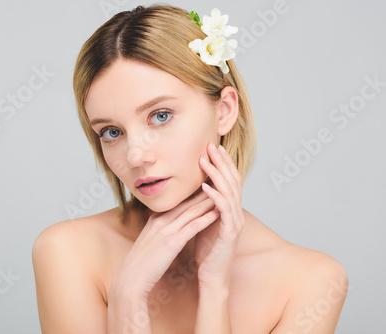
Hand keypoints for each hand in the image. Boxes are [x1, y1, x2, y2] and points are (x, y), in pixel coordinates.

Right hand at [114, 188, 219, 298]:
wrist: (130, 278)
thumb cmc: (141, 263)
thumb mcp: (150, 241)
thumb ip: (160, 231)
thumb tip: (172, 228)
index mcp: (156, 219)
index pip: (179, 202)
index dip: (194, 192)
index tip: (208, 183)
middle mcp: (160, 220)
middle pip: (187, 202)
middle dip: (205, 191)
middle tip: (219, 180)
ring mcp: (165, 230)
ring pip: (192, 211)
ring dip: (209, 201)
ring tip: (224, 192)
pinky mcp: (171, 242)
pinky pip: (192, 227)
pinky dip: (206, 218)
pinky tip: (218, 213)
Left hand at [195, 142, 244, 288]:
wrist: (212, 275)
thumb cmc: (208, 250)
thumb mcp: (205, 221)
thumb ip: (204, 206)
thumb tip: (195, 188)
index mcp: (231, 209)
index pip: (229, 180)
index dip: (222, 163)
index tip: (211, 147)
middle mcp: (236, 212)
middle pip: (232, 180)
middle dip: (221, 162)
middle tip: (210, 146)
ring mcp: (235, 222)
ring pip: (229, 192)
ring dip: (216, 175)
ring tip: (204, 161)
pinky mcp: (230, 233)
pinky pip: (224, 211)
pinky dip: (215, 197)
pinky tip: (205, 187)